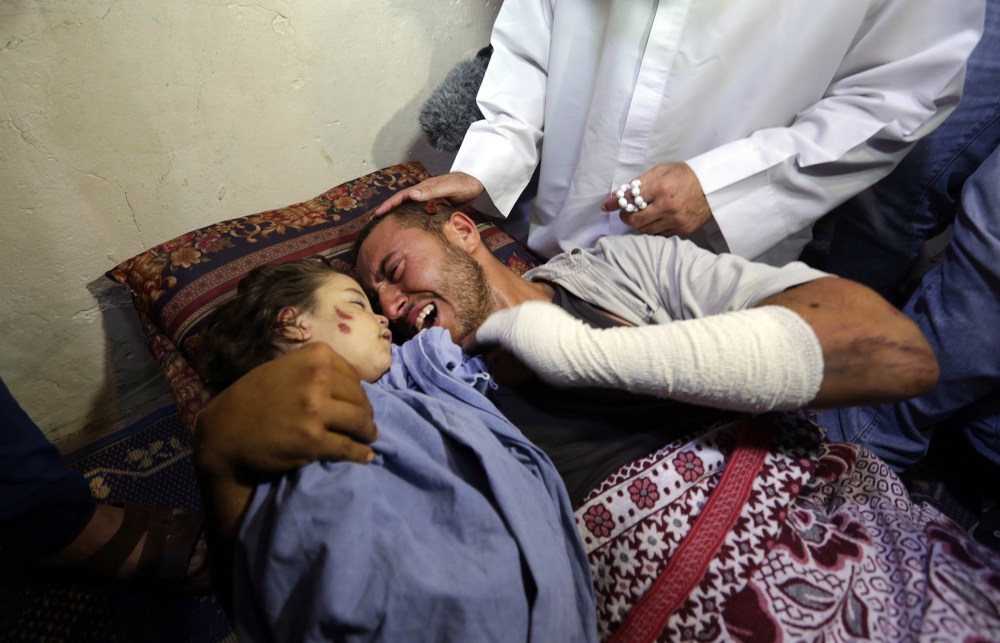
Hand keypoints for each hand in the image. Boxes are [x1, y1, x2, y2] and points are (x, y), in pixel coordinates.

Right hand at [193, 342, 377, 481]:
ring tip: (368, 438)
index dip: (358, 394)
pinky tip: (366, 457)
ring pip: (360, 422)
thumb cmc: (252, 398)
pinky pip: (348, 447)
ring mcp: (315, 409)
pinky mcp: (313, 440)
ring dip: (367, 433)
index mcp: (314, 356)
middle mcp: (317, 377)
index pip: (354, 377)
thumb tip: (354, 384)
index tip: (356, 405)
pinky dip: (360, 454)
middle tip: (366, 425)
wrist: (225, 432)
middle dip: (365, 414)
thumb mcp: (284, 368)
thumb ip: (315, 370)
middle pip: (360, 399)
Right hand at [373, 172, 484, 215]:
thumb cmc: (464, 184)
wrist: (478, 182)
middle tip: (376, 222)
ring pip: (410, 208)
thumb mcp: (448, 187)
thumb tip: (412, 195)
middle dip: (388, 210)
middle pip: (402, 202)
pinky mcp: (437, 205)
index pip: (401, 197)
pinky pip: (421, 213)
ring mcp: (431, 199)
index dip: (389, 205)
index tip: (378, 214)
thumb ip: (431, 190)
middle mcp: (424, 193)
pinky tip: (412, 228)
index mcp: (424, 189)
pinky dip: (413, 219)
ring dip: (399, 215)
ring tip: (389, 226)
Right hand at [474, 302, 601, 387]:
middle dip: (486, 334)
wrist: (587, 353)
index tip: (467, 351)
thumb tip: (490, 362)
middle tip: (482, 347)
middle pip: (494, 321)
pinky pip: (523, 313)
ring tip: (501, 342)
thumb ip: (500, 365)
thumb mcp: (520, 372)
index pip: (482, 333)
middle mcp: (516, 310)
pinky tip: (520, 334)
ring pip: (509, 315)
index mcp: (507, 325)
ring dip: (502, 327)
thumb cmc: (553, 366)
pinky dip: (516, 323)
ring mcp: (531, 306)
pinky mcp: (545, 306)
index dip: (473, 343)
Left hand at [601, 163, 711, 236]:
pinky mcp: (682, 230)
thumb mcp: (661, 171)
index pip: (630, 199)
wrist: (712, 185)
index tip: (606, 206)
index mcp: (661, 188)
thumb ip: (639, 183)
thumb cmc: (684, 175)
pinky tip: (657, 219)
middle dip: (627, 217)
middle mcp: (667, 207)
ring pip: (646, 230)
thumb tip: (618, 194)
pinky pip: (660, 234)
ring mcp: (676, 221)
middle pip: (635, 221)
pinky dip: (654, 228)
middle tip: (627, 213)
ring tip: (645, 214)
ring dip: (641, 223)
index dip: (616, 203)